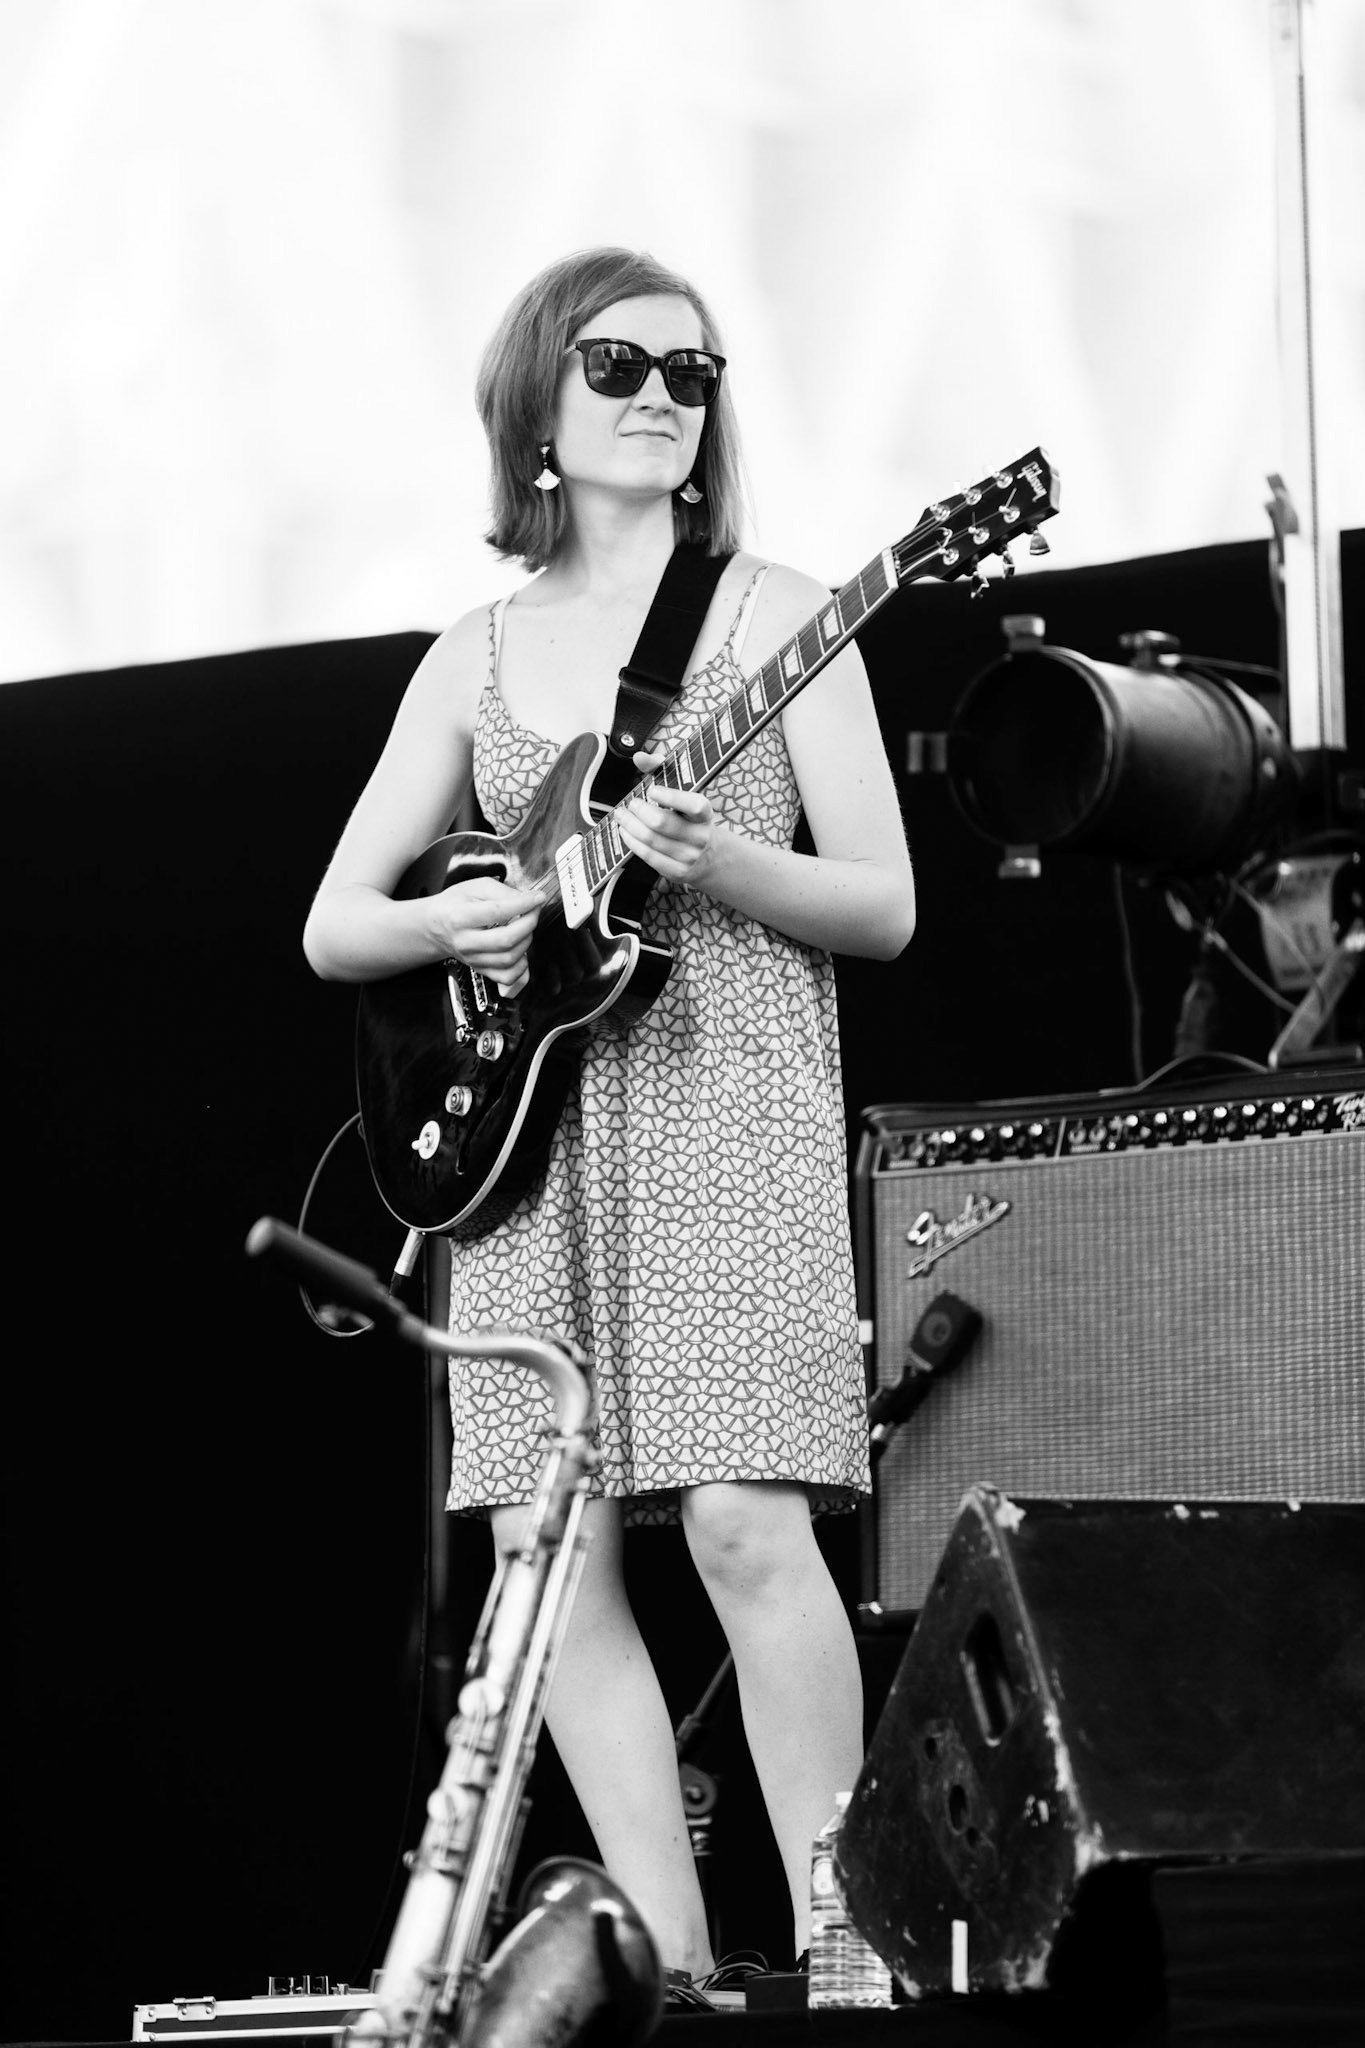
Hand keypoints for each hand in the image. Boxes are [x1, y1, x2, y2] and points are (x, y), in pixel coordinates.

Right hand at [435, 876, 540, 995]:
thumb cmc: (455, 905)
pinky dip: (522, 965)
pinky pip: (507, 977)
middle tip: (534, 911)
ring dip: (527, 941)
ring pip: (509, 959)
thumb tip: (526, 900)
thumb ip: (501, 891)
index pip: (496, 912)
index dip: (523, 904)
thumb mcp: (474, 887)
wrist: (436, 927)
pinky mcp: (481, 970)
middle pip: (505, 940)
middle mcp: (465, 942)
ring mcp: (473, 959)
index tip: (538, 897)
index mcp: (459, 917)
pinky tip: (520, 949)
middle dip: (528, 923)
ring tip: (525, 926)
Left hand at [618, 748, 718, 886]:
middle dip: (639, 811)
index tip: (652, 790)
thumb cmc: (688, 819)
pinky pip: (648, 856)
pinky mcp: (677, 872)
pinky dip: (631, 842)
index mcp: (705, 815)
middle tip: (630, 804)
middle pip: (662, 823)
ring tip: (621, 816)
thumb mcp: (681, 793)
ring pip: (650, 840)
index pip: (695, 805)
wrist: (708, 856)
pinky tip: (625, 832)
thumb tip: (639, 757)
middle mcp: (700, 836)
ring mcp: (689, 857)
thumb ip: (660, 769)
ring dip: (629, 825)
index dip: (672, 797)